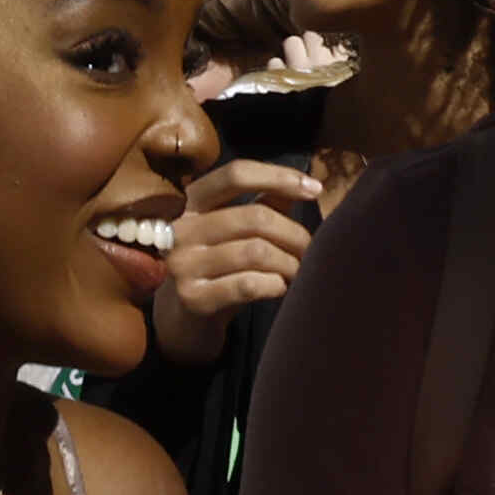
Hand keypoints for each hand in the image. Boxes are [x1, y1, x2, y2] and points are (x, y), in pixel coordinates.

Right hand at [142, 160, 318, 365]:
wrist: (183, 320)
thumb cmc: (218, 267)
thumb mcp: (235, 231)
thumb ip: (265, 204)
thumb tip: (305, 182)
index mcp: (191, 202)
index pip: (236, 174)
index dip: (279, 177)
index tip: (315, 189)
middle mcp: (180, 229)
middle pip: (254, 217)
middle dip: (294, 234)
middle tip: (309, 251)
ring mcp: (182, 264)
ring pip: (257, 252)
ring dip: (289, 263)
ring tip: (297, 272)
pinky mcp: (193, 298)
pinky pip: (249, 284)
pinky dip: (276, 285)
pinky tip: (280, 288)